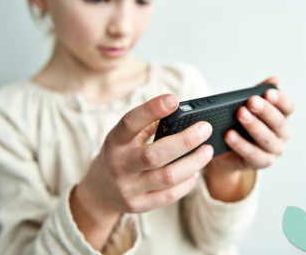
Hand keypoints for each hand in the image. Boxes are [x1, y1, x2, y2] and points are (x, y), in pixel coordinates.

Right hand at [70, 94, 213, 248]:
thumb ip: (147, 125)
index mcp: (114, 142)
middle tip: (205, 128)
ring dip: (193, 162)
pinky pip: (169, 196)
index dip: (151, 109)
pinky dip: (187, 183)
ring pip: (167, 177)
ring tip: (207, 151)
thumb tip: (180, 112)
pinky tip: (195, 171)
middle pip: (155, 154)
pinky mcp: (138, 206)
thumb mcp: (124, 137)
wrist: (99, 191)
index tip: (174, 99)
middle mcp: (119, 165)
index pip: (130, 123)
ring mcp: (128, 188)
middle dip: (185, 140)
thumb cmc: (120, 155)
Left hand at [208, 76, 293, 174]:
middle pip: (278, 122)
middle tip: (251, 102)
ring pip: (267, 139)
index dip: (280, 100)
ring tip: (240, 115)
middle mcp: (281, 134)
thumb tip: (275, 79)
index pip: (288, 107)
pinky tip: (230, 135)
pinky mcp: (261, 163)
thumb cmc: (238, 124)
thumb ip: (258, 92)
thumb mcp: (246, 106)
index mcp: (280, 117)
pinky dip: (241, 144)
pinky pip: (253, 154)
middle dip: (264, 111)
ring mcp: (273, 150)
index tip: (268, 92)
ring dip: (254, 126)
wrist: (225, 151)